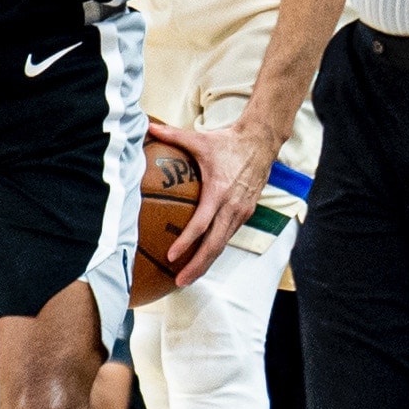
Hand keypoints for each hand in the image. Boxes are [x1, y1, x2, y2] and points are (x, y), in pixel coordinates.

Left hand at [147, 116, 274, 287]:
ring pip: (222, 244)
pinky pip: (228, 236)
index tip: (171, 256)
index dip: (186, 242)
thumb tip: (147, 126)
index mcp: (219, 192)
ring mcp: (241, 212)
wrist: (262, 142)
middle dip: (197, 266)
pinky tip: (201, 258)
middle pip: (214, 245)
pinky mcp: (246, 213)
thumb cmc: (228, 142)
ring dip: (206, 262)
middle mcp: (232, 207)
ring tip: (187, 277)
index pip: (201, 224)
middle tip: (179, 281)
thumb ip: (172, 135)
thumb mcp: (199, 139)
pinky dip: (215, 249)